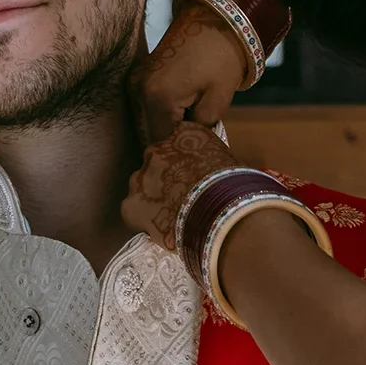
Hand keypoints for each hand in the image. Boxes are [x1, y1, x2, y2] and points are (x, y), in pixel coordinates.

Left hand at [121, 121, 240, 249]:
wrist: (222, 215)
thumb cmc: (234, 189)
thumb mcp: (227, 162)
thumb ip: (210, 161)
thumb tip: (211, 173)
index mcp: (183, 134)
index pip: (177, 142)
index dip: (183, 162)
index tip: (192, 176)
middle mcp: (157, 150)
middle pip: (156, 165)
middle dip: (165, 180)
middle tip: (182, 199)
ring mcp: (141, 177)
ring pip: (142, 188)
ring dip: (154, 199)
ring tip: (172, 217)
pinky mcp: (131, 205)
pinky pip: (134, 212)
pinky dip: (144, 221)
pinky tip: (161, 230)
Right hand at [129, 2, 250, 143]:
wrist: (215, 18)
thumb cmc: (222, 56)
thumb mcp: (217, 99)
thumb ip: (199, 129)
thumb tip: (188, 143)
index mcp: (157, 98)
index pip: (161, 142)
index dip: (179, 151)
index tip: (197, 152)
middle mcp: (138, 91)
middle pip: (148, 135)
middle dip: (170, 143)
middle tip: (193, 145)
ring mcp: (135, 81)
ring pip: (144, 122)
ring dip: (163, 130)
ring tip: (189, 130)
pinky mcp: (139, 75)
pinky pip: (144, 107)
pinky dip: (159, 116)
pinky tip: (180, 117)